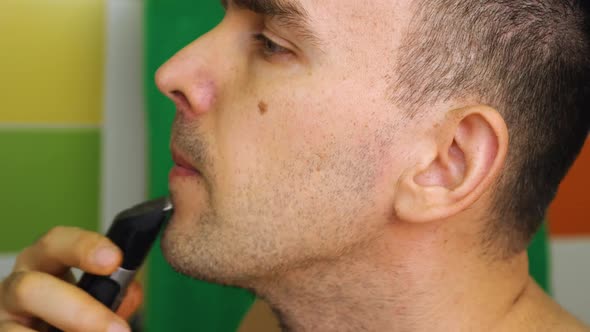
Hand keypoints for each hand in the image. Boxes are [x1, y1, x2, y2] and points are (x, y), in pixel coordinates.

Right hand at [0, 227, 142, 331]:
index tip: (114, 260)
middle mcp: (18, 284)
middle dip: (80, 310)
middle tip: (117, 330)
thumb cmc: (69, 310)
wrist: (43, 325)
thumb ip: (114, 293)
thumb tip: (131, 293)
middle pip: (33, 287)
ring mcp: (4, 315)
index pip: (58, 241)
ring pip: (19, 328)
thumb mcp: (91, 295)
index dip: (85, 247)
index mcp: (45, 261)